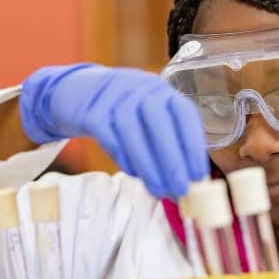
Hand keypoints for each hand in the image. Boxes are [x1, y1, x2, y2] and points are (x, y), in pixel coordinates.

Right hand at [19, 63, 208, 197]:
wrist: (79, 93)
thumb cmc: (123, 114)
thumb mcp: (148, 118)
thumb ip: (165, 143)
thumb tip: (184, 182)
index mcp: (161, 91)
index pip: (183, 114)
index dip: (193, 145)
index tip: (199, 175)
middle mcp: (140, 88)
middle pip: (159, 122)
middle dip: (173, 160)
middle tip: (180, 190)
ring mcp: (113, 96)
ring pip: (132, 130)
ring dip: (148, 164)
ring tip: (158, 190)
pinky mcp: (91, 111)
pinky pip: (107, 136)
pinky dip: (122, 157)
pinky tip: (133, 173)